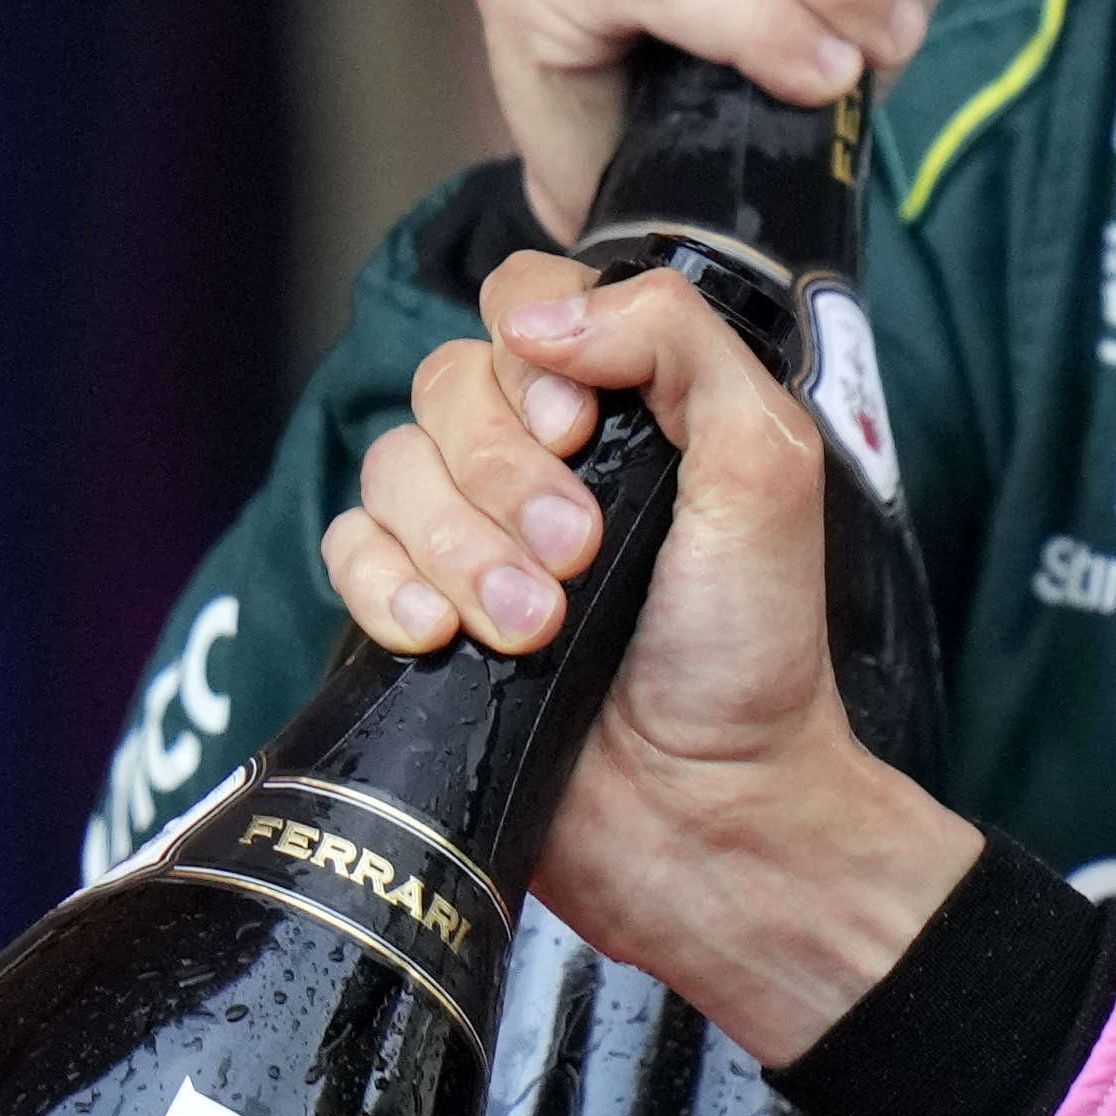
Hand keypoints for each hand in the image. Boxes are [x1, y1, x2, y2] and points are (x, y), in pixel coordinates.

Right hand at [318, 253, 976, 1056]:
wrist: (709, 814)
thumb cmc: (751, 651)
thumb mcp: (767, 468)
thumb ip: (682, 345)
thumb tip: (544, 317)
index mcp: (624, 402)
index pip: (524, 301)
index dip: (529, 350)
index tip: (579, 425)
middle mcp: (538, 457)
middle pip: (447, 385)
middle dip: (505, 472)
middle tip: (578, 554)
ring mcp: (470, 537)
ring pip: (391, 468)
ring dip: (459, 546)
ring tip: (533, 626)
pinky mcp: (418, 616)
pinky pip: (348, 551)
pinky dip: (387, 588)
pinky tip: (440, 637)